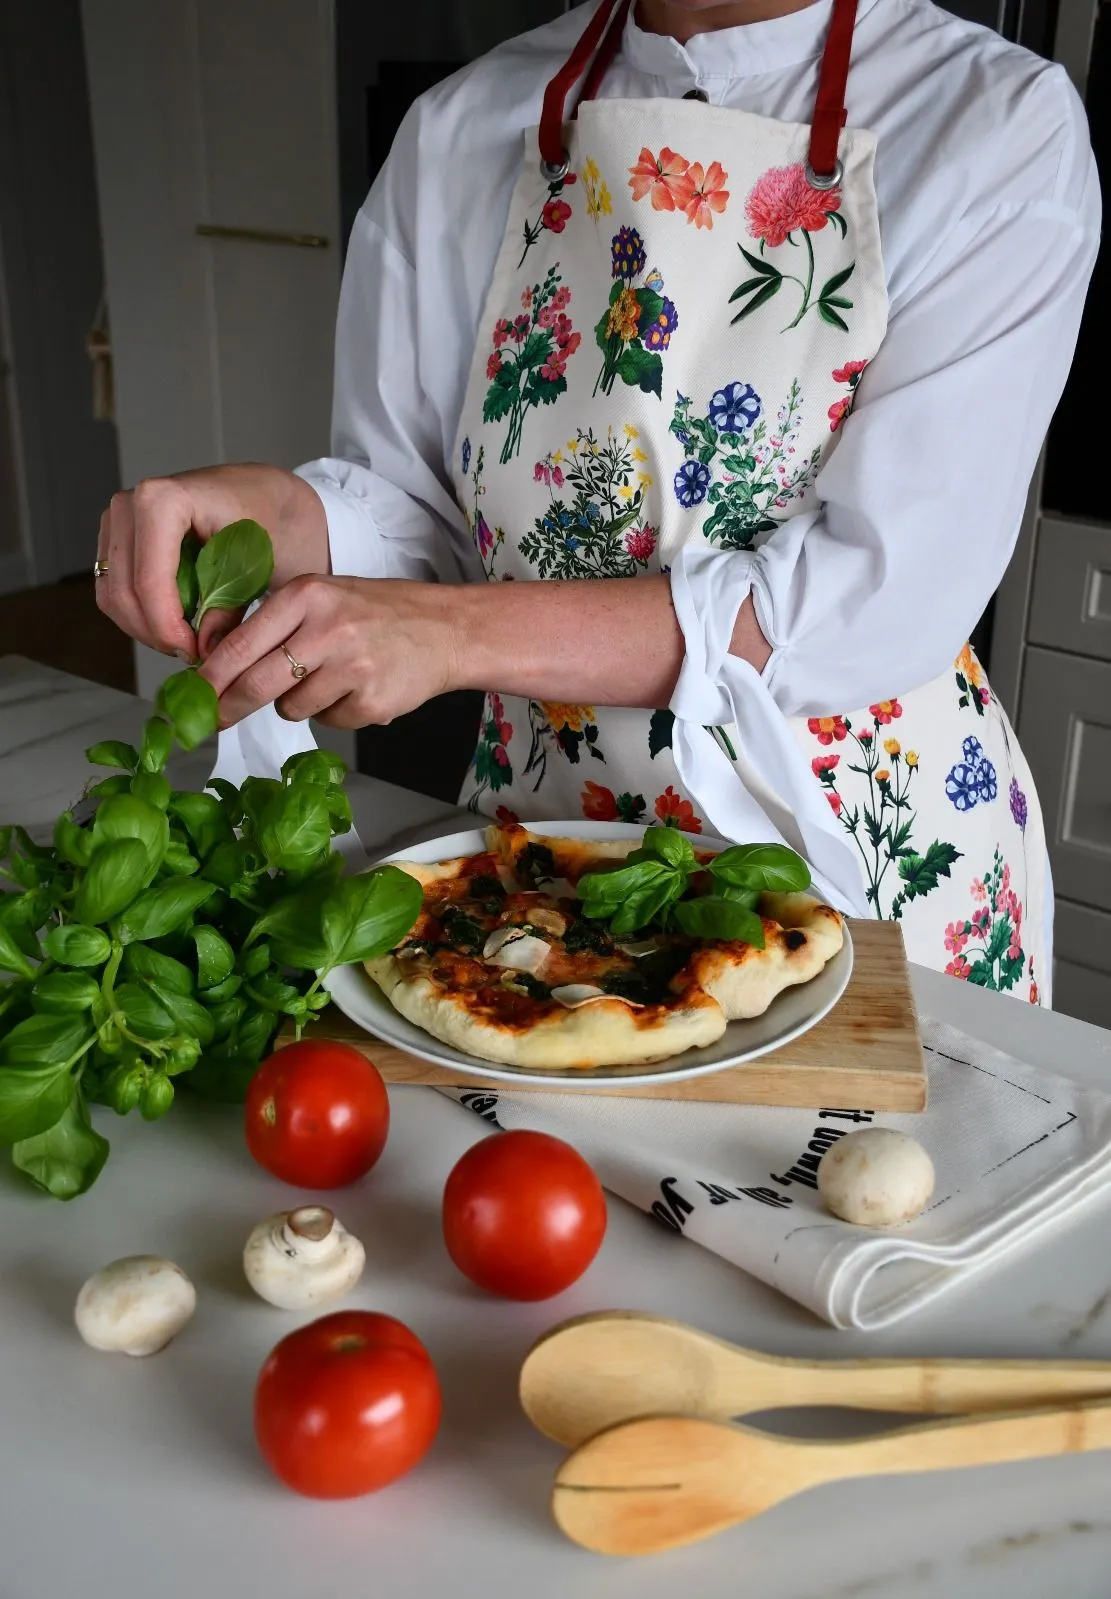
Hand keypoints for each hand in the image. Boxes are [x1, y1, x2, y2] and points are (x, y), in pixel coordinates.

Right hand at [95, 465, 329, 659]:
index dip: (169, 629)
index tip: (196, 654)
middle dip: (159, 634)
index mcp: (163, 500)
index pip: (149, 582)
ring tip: (190, 641)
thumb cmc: (270, 521)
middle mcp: (130, 504)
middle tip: (195, 654)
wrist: (269, 498)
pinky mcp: (116, 539)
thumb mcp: (259, 568)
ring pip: (113, 598)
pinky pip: (115, 592)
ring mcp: (119, 521)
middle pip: (123, 593)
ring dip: (149, 629)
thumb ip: (227, 609)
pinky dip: (143, 616)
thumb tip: (201, 649)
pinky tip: (178, 624)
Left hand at [200, 576, 459, 728]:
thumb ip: (275, 625)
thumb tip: (219, 668)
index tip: (191, 696)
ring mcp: (352, 668)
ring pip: (291, 707)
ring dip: (297, 703)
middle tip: (216, 718)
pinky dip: (334, 712)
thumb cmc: (376, 613)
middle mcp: (328, 628)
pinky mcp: (372, 701)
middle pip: (256, 683)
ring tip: (328, 679)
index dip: (209, 677)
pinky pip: (329, 721)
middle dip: (231, 706)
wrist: (446, 629)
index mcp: (306, 595)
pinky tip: (357, 689)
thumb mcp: (323, 598)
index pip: (240, 644)